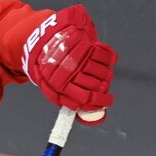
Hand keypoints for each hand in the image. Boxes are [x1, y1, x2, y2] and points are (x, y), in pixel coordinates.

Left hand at [23, 5, 116, 122]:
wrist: (46, 42)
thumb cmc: (51, 70)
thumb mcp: (52, 88)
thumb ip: (67, 101)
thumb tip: (84, 113)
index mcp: (60, 85)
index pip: (85, 98)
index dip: (99, 102)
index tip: (107, 102)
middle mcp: (70, 71)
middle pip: (97, 86)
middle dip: (105, 88)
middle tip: (104, 87)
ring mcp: (79, 57)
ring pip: (104, 72)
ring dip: (107, 74)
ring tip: (104, 74)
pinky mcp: (85, 44)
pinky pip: (105, 55)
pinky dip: (110, 59)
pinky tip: (107, 61)